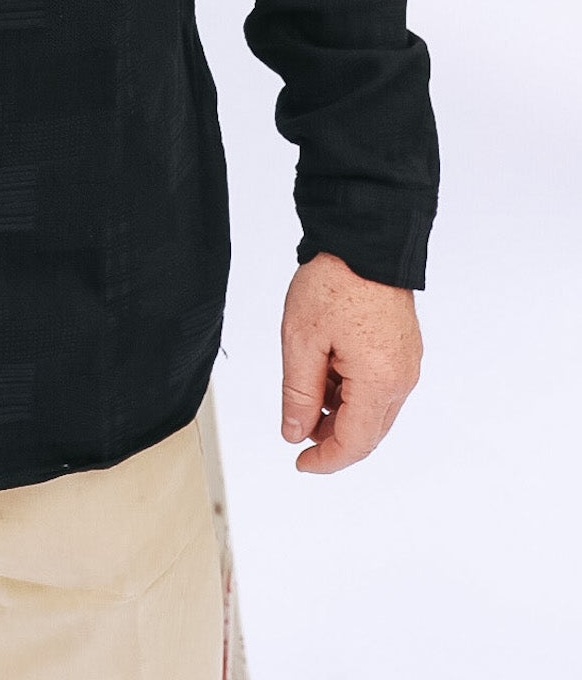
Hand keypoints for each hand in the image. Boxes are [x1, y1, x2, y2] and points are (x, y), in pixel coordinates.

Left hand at [279, 250, 421, 473]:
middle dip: (332, 437)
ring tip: (307, 386)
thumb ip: (298, 393)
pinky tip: (328, 371)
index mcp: (379, 380)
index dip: (326, 460)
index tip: (300, 463)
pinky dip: (354, 391)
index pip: (355, 443)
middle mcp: (401, 377)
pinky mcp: (404, 348)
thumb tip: (295, 433)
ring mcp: (407, 363)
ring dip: (341, 412)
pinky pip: (381, 386)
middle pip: (368, 431)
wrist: (364, 238)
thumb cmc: (335, 281)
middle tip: (297, 424)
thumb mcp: (301, 340)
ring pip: (374, 409)